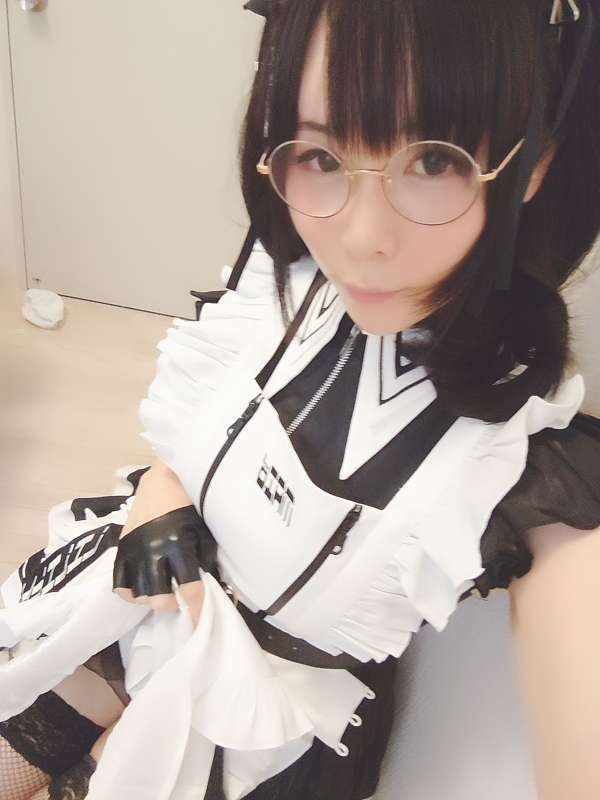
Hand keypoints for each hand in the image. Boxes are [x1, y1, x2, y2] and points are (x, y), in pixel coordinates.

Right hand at [113, 505, 216, 626]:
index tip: (200, 622)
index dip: (196, 608)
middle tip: (177, 598)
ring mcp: (134, 549)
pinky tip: (141, 588)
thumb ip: (207, 560)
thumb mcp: (205, 531)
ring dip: (151, 598)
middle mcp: (154, 549)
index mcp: (178, 544)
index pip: (189, 587)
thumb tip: (215, 588)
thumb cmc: (190, 506)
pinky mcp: (122, 546)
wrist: (163, 480)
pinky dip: (129, 592)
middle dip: (170, 604)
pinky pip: (118, 581)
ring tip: (161, 591)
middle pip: (158, 596)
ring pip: (138, 592)